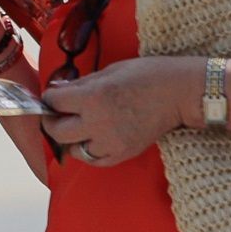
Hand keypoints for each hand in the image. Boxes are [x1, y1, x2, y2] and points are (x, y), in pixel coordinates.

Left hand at [41, 56, 200, 166]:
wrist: (181, 93)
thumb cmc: (147, 75)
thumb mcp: (109, 71)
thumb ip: (81, 84)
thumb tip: (58, 90)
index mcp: (93, 97)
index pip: (54, 102)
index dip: (50, 97)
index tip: (53, 96)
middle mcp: (99, 123)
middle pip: (57, 131)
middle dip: (52, 121)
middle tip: (55, 114)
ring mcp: (111, 142)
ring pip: (74, 150)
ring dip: (70, 139)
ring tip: (76, 127)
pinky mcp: (124, 153)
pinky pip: (95, 161)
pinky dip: (89, 152)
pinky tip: (92, 139)